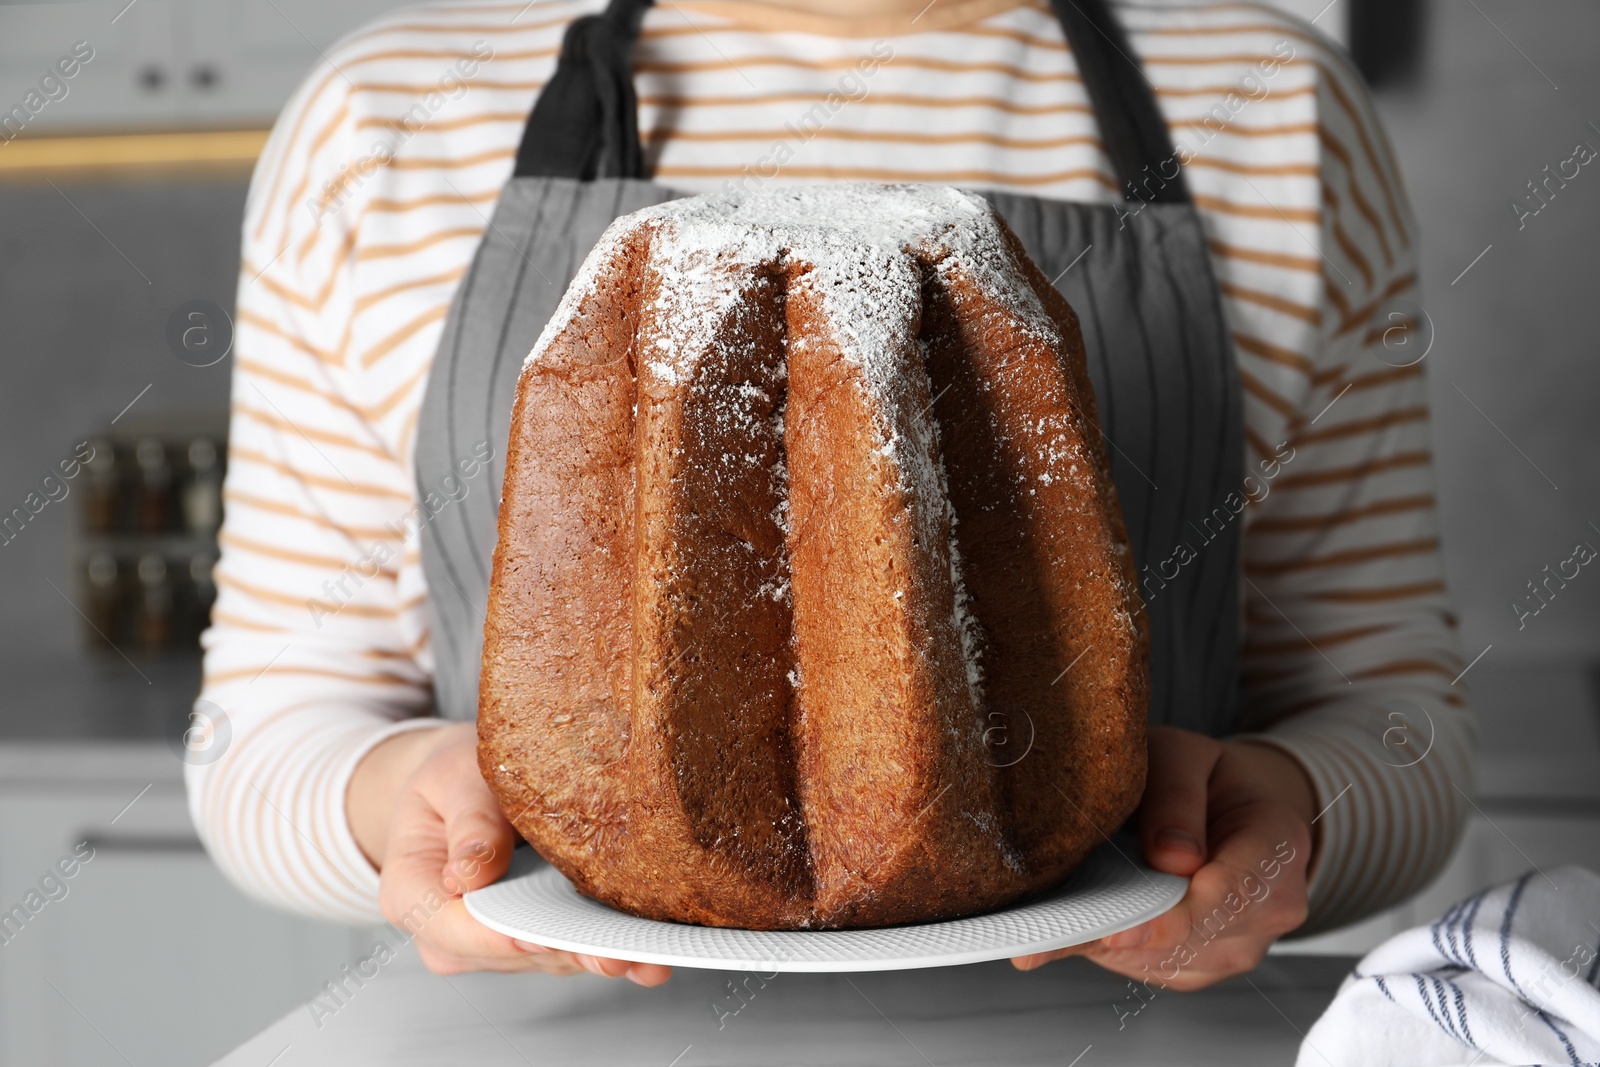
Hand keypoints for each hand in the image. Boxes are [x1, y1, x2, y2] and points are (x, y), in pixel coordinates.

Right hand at [347, 722, 670, 984]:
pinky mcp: (529, 939)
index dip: (499, 936)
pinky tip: (649, 962)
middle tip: (618, 954)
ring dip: (594, 956)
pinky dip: (607, 952)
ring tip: (647, 953)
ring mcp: (490, 943)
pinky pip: (566, 951)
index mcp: (411, 894)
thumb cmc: (452, 777)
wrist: (459, 786)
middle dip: (565, 952)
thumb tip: (470, 874)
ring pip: (545, 959)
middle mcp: (448, 933)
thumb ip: (469, 823)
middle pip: (508, 952)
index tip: (542, 935)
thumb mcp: (454, 779)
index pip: (453, 928)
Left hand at [1011, 726, 1315, 989]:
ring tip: (1053, 927)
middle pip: (1197, 938)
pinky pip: (1155, 969)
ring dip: (1110, 947)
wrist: (1226, 805)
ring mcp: (1242, 944)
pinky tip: (1076, 928)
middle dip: (1126, 935)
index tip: (1119, 929)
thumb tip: (1170, 856)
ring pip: (1169, 963)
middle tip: (1049, 935)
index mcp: (1278, 843)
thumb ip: (1176, 797)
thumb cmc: (1202, 777)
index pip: (1232, 893)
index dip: (1174, 917)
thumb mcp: (1183, 756)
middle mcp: (1272, 906)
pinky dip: (1111, 952)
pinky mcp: (1203, 965)